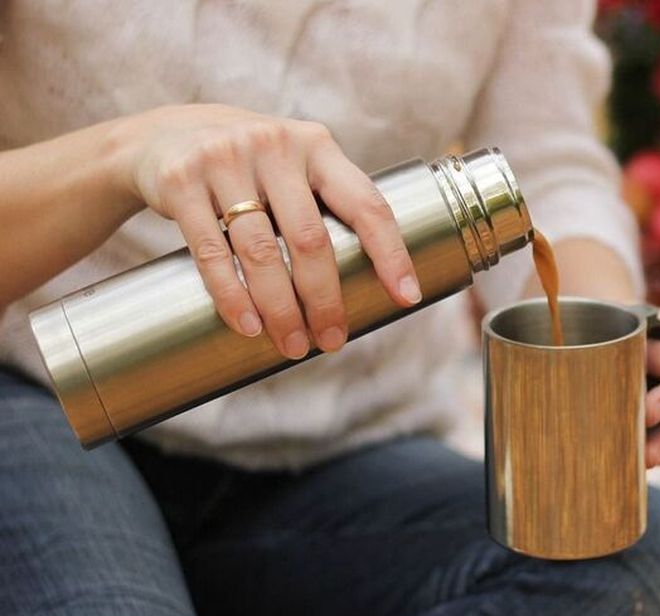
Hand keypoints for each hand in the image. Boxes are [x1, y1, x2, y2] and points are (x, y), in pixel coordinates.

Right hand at [119, 104, 420, 358]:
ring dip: (281, 309)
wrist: (163, 135)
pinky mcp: (181, 180)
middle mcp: (275, 146)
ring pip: (261, 251)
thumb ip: (326, 204)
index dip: (391, 253)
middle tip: (333, 341)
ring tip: (293, 346)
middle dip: (326, 299)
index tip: (407, 297)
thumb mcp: (294, 165)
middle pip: (310, 238)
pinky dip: (232, 296)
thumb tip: (370, 282)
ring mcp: (225, 159)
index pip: (366, 204)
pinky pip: (211, 251)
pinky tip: (249, 326)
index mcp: (317, 146)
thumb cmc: (251, 166)